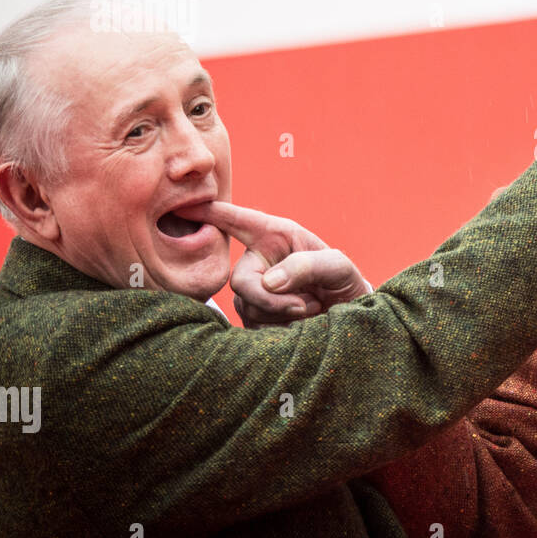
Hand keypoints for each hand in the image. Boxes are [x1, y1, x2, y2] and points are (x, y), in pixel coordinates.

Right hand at [177, 201, 371, 327]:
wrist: (349, 316)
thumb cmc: (345, 283)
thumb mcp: (338, 267)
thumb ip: (307, 265)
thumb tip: (269, 282)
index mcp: (275, 236)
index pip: (236, 220)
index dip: (211, 213)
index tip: (186, 207)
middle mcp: (259, 261)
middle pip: (240, 281)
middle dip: (270, 299)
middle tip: (306, 306)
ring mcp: (253, 291)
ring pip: (247, 307)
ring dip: (282, 315)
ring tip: (312, 310)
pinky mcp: (254, 318)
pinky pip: (254, 328)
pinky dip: (280, 330)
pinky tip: (300, 325)